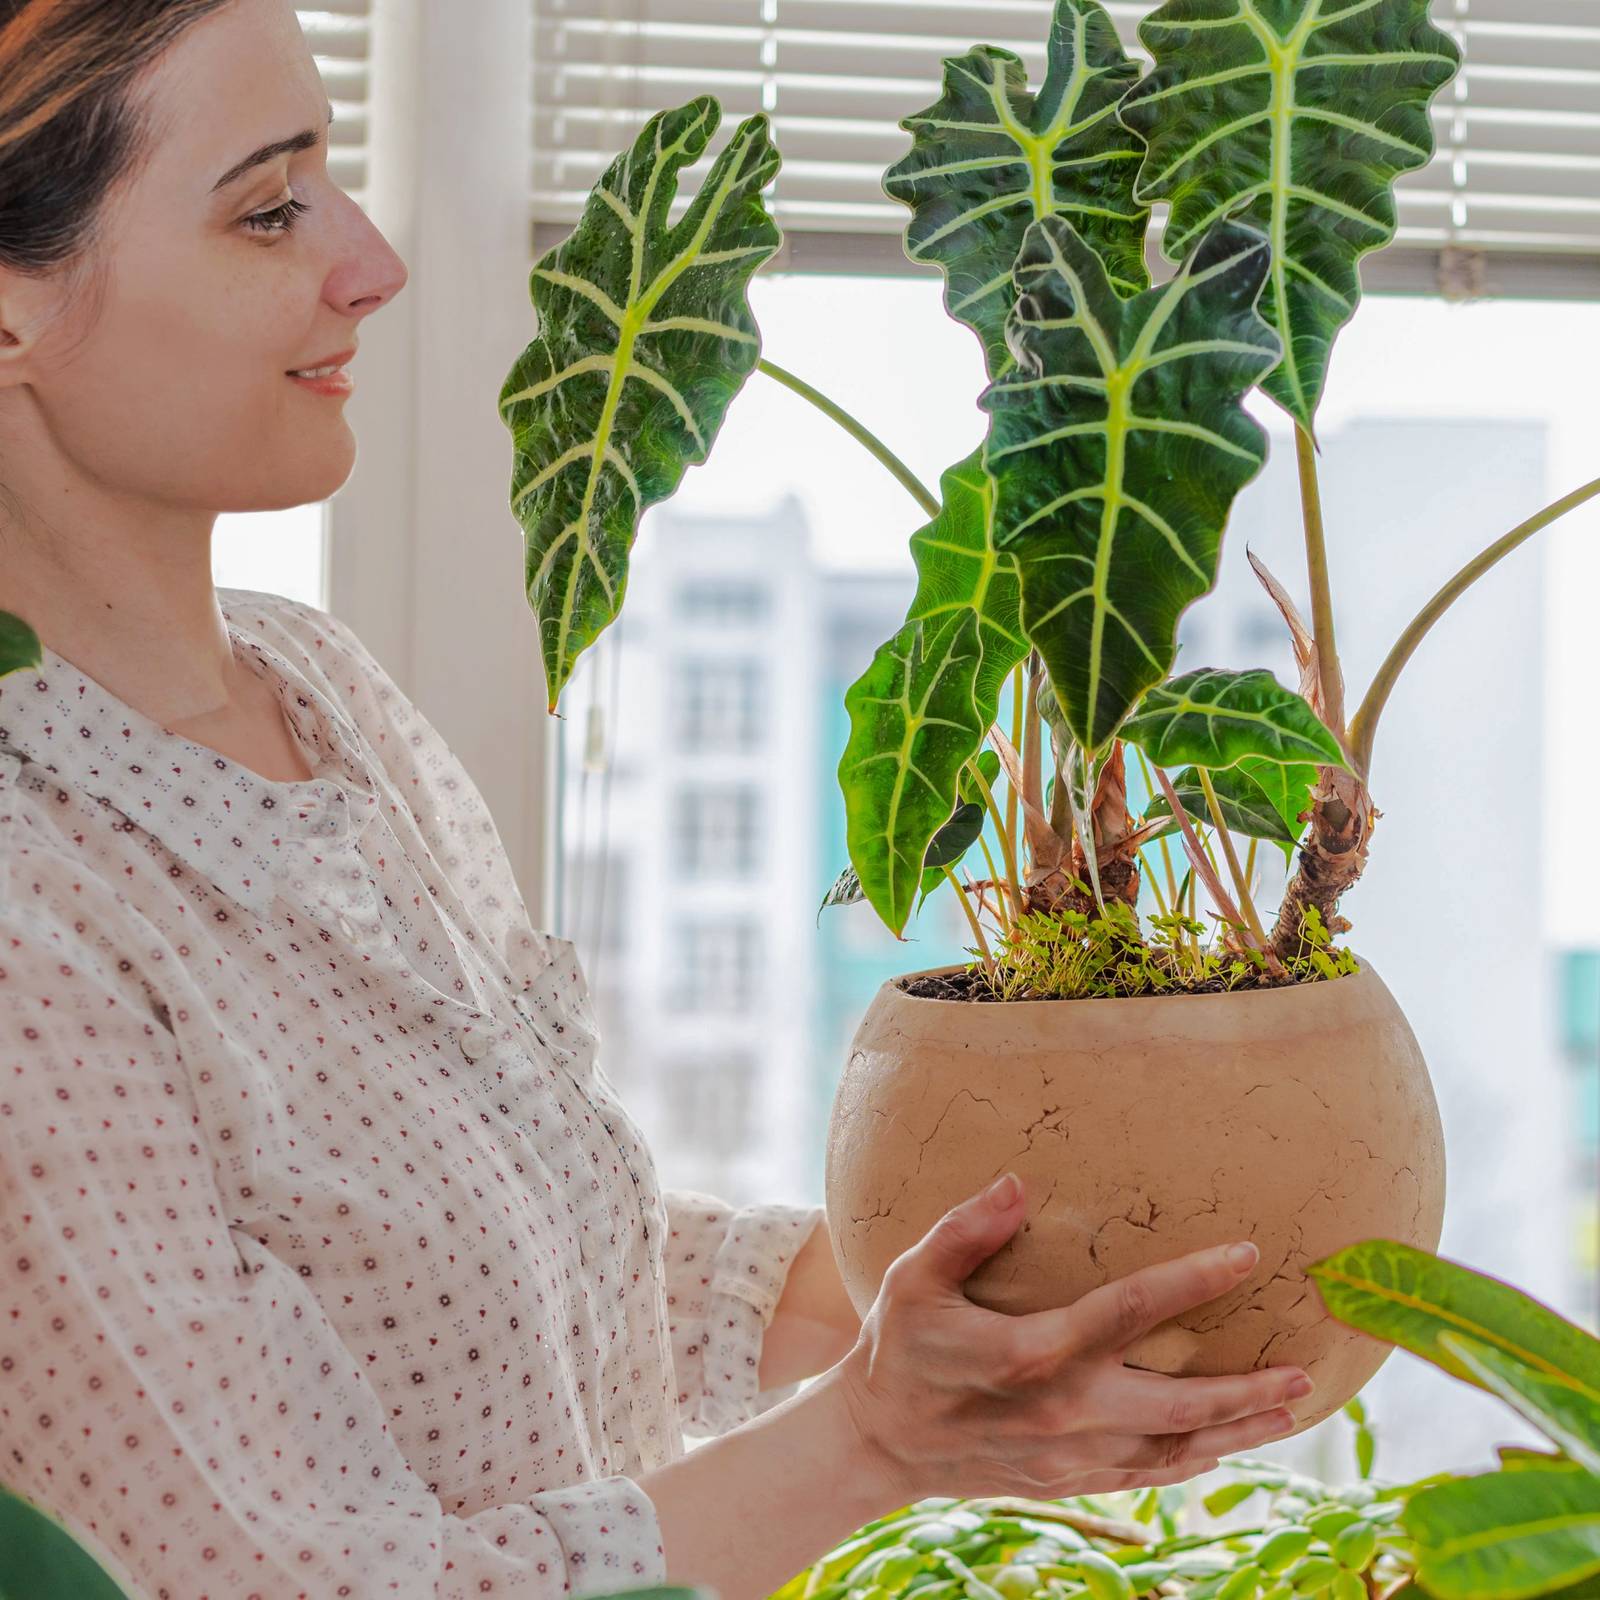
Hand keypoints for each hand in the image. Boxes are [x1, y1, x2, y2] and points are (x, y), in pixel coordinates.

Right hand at [835, 1171, 1311, 1504]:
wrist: (878, 1441)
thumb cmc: (899, 1344)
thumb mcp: (913, 1277)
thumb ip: (965, 1230)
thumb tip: (1018, 1184)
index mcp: (1032, 1354)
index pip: (1129, 1311)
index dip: (1192, 1281)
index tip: (1248, 1253)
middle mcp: (1063, 1411)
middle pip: (1176, 1404)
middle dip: (1244, 1390)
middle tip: (1303, 1370)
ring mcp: (1069, 1454)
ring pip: (1173, 1448)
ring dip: (1237, 1431)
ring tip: (1292, 1408)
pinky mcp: (1067, 1477)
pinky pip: (1147, 1474)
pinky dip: (1194, 1461)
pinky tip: (1227, 1446)